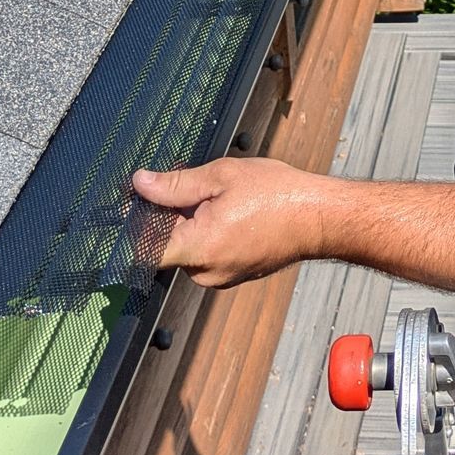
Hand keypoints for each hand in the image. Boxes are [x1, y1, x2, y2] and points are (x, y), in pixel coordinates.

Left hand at [131, 156, 328, 287]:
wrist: (320, 218)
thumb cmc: (278, 195)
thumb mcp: (221, 177)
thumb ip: (176, 184)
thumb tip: (141, 183)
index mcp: (199, 249)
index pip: (144, 251)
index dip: (134, 225)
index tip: (136, 203)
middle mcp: (206, 272)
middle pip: (167, 246)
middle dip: (169, 216)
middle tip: (188, 185)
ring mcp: (222, 277)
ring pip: (188, 249)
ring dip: (191, 223)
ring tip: (217, 196)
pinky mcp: (235, 275)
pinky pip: (208, 254)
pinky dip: (209, 233)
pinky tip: (230, 210)